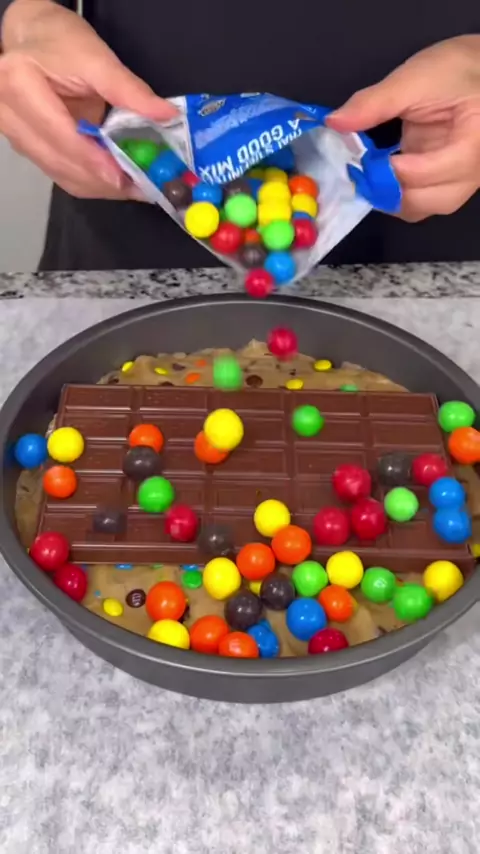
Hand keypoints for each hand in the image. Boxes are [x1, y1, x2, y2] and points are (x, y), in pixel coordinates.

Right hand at [0, 0, 175, 199]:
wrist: (32, 39)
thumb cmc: (60, 42)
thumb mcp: (95, 57)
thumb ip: (128, 89)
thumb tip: (166, 115)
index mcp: (19, 86)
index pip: (60, 136)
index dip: (94, 161)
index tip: (126, 177)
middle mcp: (10, 117)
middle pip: (61, 163)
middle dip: (104, 180)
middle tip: (143, 186)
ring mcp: (17, 137)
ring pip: (62, 175)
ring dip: (101, 186)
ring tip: (137, 185)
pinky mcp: (30, 149)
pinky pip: (63, 175)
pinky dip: (93, 181)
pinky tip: (119, 179)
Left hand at [328, 36, 479, 220]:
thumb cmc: (458, 69)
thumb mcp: (416, 77)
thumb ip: (375, 103)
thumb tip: (335, 122)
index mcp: (473, 145)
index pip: (422, 174)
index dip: (384, 171)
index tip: (355, 159)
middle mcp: (475, 173)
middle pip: (422, 202)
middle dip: (385, 190)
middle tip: (359, 170)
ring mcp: (466, 183)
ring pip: (422, 209)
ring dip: (391, 196)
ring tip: (369, 173)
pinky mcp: (453, 184)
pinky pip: (423, 201)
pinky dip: (399, 193)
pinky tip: (384, 175)